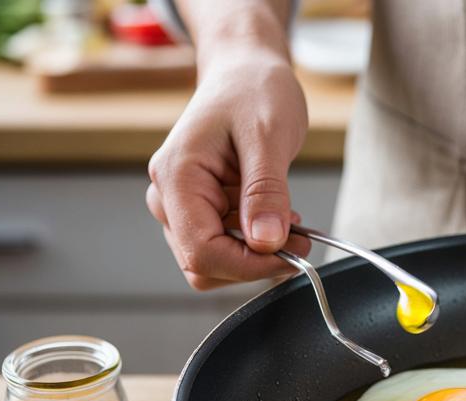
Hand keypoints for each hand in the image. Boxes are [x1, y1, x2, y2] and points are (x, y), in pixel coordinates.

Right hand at [146, 47, 311, 289]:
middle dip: (254, 260)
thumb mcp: (269, 136)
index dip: (250, 265)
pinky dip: (253, 241)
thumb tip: (267, 242)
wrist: (245, 70)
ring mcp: (180, 204)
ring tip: (284, 215)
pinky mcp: (199, 208)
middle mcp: (167, 195)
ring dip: (254, 252)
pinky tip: (272, 213)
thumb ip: (266, 192)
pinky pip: (222, 245)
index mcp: (176, 176)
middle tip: (298, 236)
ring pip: (213, 261)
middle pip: (203, 263)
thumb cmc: (253, 89)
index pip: (202, 251)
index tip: (294, 254)